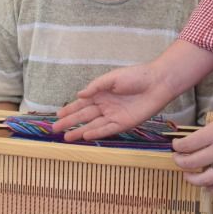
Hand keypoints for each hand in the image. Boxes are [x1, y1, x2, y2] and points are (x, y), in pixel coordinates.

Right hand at [54, 62, 175, 141]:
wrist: (157, 83)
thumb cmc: (135, 76)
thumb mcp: (112, 78)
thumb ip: (95, 87)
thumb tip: (79, 94)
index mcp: (101, 92)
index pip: (81, 103)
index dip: (69, 109)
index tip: (57, 115)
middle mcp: (105, 105)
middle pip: (83, 115)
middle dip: (69, 122)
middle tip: (55, 129)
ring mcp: (113, 115)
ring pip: (92, 124)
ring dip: (80, 131)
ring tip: (67, 137)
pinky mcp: (123, 123)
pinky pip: (107, 129)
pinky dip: (96, 132)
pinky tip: (85, 136)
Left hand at [170, 96, 212, 194]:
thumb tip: (200, 140)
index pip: (187, 144)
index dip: (177, 147)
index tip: (175, 146)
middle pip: (192, 162)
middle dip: (180, 162)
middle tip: (177, 159)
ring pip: (206, 179)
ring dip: (193, 179)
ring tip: (188, 176)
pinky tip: (209, 188)